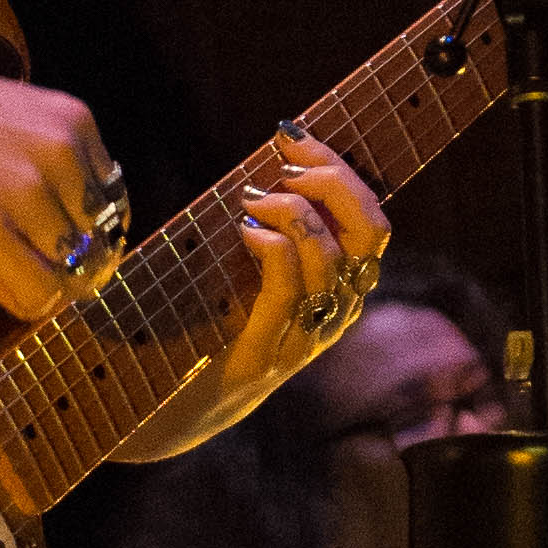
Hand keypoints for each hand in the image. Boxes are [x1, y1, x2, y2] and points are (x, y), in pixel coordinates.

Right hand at [0, 55, 128, 322]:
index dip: (79, 229)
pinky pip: (41, 294)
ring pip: (73, 271)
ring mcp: (28, 195)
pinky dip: (24, 300)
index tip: (45, 237)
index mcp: (71, 120)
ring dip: (41, 281)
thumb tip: (57, 209)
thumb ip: (41, 150)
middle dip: (63, 260)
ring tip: (1, 271)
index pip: (110, 199)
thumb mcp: (3, 110)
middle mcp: (62, 155)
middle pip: (96, 239)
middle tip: (21, 260)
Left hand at [205, 133, 394, 416]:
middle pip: (370, 231)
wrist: (175, 409)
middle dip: (330, 180)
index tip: (294, 138)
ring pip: (331, 256)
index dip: (341, 169)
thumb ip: (271, 227)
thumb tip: (266, 166)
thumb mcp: (249, 266)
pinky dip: (269, 246)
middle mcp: (337, 314)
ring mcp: (306, 338)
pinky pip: (287, 288)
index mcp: (341, 289)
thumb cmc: (210, 326)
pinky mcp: (267, 356)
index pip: (372, 220)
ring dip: (291, 211)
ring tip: (251, 200)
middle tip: (282, 167)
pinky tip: (244, 232)